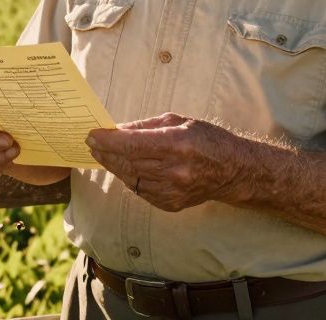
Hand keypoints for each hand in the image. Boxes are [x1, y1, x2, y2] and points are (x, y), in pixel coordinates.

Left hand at [87, 113, 247, 212]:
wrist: (233, 171)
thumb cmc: (207, 140)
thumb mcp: (179, 122)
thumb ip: (147, 126)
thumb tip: (119, 130)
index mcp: (176, 144)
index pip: (132, 144)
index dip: (108, 140)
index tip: (92, 135)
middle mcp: (173, 170)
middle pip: (127, 162)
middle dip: (106, 152)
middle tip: (93, 144)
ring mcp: (172, 190)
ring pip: (130, 178)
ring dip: (115, 166)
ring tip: (105, 154)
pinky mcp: (171, 204)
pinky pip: (141, 191)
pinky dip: (130, 178)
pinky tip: (126, 168)